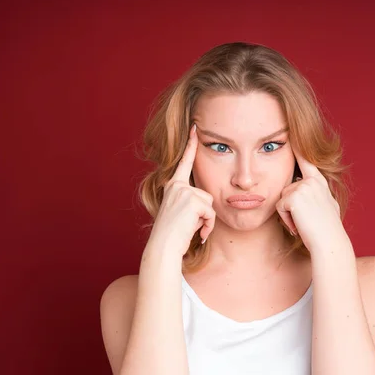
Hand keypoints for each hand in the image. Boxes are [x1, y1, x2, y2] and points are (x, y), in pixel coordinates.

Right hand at [147, 124, 215, 256]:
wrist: (163, 247)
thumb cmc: (173, 234)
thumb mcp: (181, 213)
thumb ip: (190, 201)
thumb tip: (205, 201)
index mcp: (173, 186)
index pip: (184, 163)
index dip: (190, 145)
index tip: (195, 127)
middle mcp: (176, 185)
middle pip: (206, 193)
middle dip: (204, 213)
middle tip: (189, 225)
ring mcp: (183, 192)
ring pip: (210, 203)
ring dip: (206, 220)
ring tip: (191, 229)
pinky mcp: (192, 201)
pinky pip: (211, 213)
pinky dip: (207, 226)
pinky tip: (197, 233)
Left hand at [275, 146, 345, 254]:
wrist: (329, 243)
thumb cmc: (327, 230)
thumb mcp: (327, 206)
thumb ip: (317, 193)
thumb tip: (312, 188)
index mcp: (319, 181)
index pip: (306, 160)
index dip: (298, 147)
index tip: (292, 129)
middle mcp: (312, 180)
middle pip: (286, 188)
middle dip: (289, 206)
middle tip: (306, 220)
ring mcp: (303, 187)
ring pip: (281, 198)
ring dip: (288, 214)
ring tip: (304, 223)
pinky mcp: (294, 197)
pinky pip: (279, 207)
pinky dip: (286, 219)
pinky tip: (299, 225)